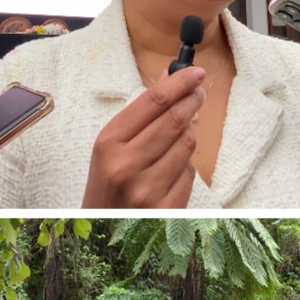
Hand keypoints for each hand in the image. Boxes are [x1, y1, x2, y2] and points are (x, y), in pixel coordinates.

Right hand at [83, 66, 203, 206]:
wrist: (100, 227)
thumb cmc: (106, 184)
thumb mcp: (109, 148)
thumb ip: (139, 116)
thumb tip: (171, 81)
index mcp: (108, 144)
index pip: (152, 102)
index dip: (179, 83)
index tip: (195, 73)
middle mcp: (126, 165)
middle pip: (174, 119)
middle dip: (192, 100)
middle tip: (198, 93)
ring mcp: (148, 189)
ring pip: (187, 144)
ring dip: (188, 135)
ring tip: (178, 136)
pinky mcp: (166, 208)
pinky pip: (190, 173)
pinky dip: (185, 166)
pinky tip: (172, 169)